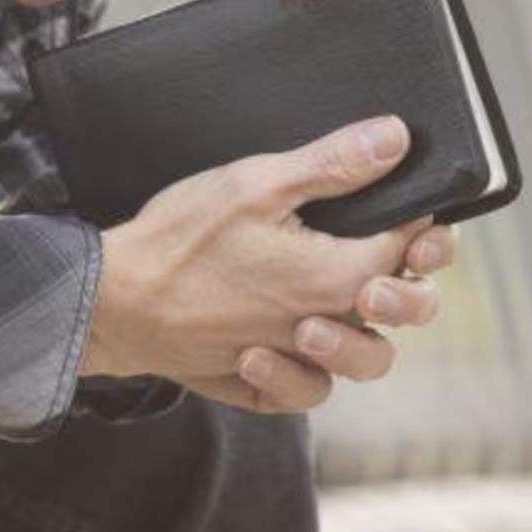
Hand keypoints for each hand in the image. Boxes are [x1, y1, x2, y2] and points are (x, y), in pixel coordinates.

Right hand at [80, 115, 452, 413]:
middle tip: (388, 250)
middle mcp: (324, 327)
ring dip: (362, 329)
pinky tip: (286, 341)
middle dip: (410, 277)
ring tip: (328, 301)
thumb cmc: (179, 240)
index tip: (405, 199)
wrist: (113, 301)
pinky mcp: (258, 384)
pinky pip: (309, 391)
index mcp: (334, 277)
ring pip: (367, 361)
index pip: (410, 248)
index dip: (418, 220)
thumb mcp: (256, 183)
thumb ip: (333, 164)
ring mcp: (293, 362)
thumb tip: (396, 140)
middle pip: (406, 311)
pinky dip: (307, 373)